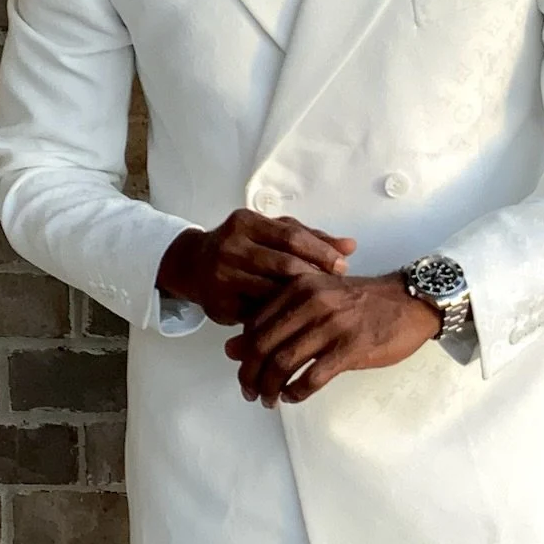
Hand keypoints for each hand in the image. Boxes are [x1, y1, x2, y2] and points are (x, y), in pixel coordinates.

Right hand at [156, 209, 356, 327]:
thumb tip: (351, 246)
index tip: (342, 265)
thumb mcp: (271, 233)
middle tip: (336, 288)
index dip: (320, 252)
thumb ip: (310, 238)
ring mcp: (222, 277)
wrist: (192, 265)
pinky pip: (258, 314)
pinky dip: (280, 317)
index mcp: (245, 223)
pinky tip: (298, 320)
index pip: (291, 236)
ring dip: (299, 301)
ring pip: (271, 292)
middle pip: (283, 265)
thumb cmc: (243, 246)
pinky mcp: (219, 304)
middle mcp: (231, 247)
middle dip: (314, 277)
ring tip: (320, 305)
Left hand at [226, 272, 440, 406]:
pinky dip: (297, 391)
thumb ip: (277, 317)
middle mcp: (311, 303)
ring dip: (271, 387)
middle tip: (250, 392)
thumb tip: (233, 347)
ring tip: (269, 400)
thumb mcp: (317, 298)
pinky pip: (313, 377)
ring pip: (284, 363)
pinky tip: (294, 397)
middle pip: (264, 345)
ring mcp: (332, 325)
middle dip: (251, 375)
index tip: (244, 372)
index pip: (255, 324)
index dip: (243, 353)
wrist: (410, 301)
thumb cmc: (361, 302)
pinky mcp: (351, 348)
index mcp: (299, 287)